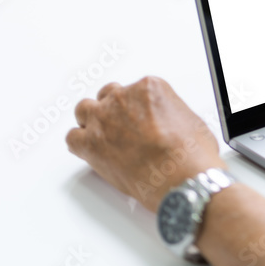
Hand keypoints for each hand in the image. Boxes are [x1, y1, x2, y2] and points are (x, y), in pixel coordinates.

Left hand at [66, 76, 224, 211]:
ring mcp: (103, 120)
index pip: (134, 89)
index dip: (136, 107)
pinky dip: (79, 144)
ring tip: (101, 135)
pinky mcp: (91, 145)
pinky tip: (89, 150)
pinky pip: (72, 138)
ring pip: (84, 110)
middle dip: (113, 110)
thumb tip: (173, 126)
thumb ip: (173, 116)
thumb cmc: (190, 153)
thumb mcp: (191, 121)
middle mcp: (123, 99)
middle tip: (121, 126)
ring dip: (91, 121)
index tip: (140, 119)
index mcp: (149, 88)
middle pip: (107, 96)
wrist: (180, 177)